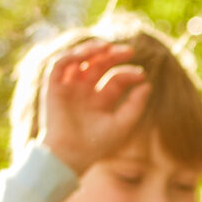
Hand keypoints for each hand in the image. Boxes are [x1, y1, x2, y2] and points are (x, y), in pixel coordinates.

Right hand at [39, 39, 151, 171]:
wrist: (70, 155)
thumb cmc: (97, 145)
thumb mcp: (122, 124)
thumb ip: (136, 105)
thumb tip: (147, 84)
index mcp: (100, 101)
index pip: (115, 79)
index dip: (129, 73)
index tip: (141, 74)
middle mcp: (84, 92)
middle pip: (98, 65)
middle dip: (112, 55)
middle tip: (129, 51)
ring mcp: (69, 88)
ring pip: (79, 61)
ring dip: (91, 50)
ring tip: (106, 46)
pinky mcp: (53, 88)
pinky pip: (59, 66)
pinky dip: (70, 56)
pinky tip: (85, 54)